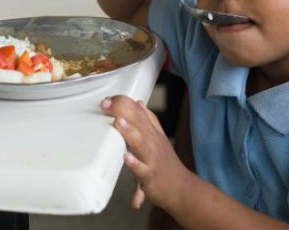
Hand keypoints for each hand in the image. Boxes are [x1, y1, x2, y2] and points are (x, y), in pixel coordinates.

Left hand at [101, 95, 186, 210]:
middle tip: (106, 104)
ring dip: (130, 132)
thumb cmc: (165, 163)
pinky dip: (134, 163)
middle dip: (123, 110)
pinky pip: (141, 169)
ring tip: (118, 122)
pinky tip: (126, 157)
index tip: (108, 98)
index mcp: (152, 132)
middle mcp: (153, 142)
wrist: (182, 189)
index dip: (124, 102)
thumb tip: (139, 103)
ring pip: (141, 142)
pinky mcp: (150, 176)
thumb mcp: (158, 138)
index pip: (139, 111)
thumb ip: (148, 120)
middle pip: (139, 121)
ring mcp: (151, 158)